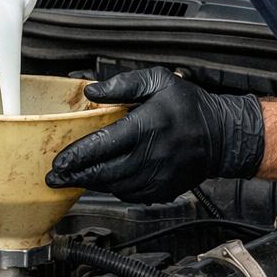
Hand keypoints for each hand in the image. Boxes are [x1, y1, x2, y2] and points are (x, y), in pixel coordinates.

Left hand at [46, 68, 264, 203]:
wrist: (223, 136)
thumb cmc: (189, 107)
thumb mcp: (159, 82)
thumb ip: (123, 84)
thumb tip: (92, 91)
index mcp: (147, 126)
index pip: (104, 144)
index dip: (78, 155)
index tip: (58, 161)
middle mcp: (152, 155)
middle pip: (104, 171)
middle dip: (76, 176)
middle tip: (53, 177)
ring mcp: (158, 177)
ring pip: (115, 186)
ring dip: (92, 183)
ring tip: (73, 179)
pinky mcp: (163, 191)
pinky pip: (131, 194)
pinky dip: (113, 188)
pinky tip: (103, 180)